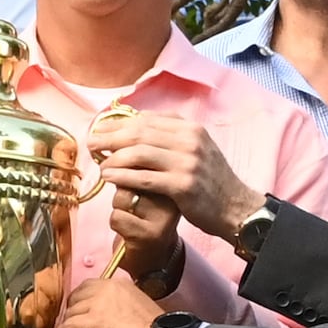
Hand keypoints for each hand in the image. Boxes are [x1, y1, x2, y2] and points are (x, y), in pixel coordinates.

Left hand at [58, 264, 172, 327]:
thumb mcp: (135, 307)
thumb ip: (118, 306)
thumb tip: (107, 318)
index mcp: (118, 284)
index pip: (89, 287)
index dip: (82, 302)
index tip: (84, 316)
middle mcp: (104, 289)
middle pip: (75, 298)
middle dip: (73, 314)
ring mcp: (96, 304)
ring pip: (69, 314)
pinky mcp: (89, 321)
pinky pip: (65, 327)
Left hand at [94, 109, 261, 245]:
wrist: (235, 208)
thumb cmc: (211, 181)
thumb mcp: (197, 150)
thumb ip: (171, 138)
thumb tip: (136, 128)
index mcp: (191, 128)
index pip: (147, 120)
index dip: (120, 124)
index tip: (101, 130)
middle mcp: (190, 141)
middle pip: (139, 133)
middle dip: (111, 137)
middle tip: (91, 143)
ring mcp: (187, 162)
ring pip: (139, 153)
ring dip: (114, 157)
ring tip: (99, 164)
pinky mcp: (183, 185)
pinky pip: (144, 177)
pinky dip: (123, 175)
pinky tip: (109, 176)